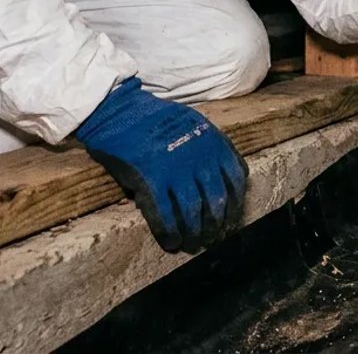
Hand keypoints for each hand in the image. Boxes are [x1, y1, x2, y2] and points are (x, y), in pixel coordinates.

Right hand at [74, 77, 247, 252]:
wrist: (121, 111)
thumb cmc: (158, 119)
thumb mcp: (196, 125)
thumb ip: (213, 149)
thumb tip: (228, 180)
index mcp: (214, 143)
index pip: (236, 180)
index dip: (235, 205)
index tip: (231, 220)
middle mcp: (200, 158)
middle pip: (216, 201)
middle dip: (217, 225)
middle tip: (214, 239)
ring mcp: (175, 170)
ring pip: (193, 212)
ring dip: (195, 233)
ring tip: (193, 245)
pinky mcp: (150, 180)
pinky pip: (165, 214)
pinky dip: (170, 232)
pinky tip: (171, 242)